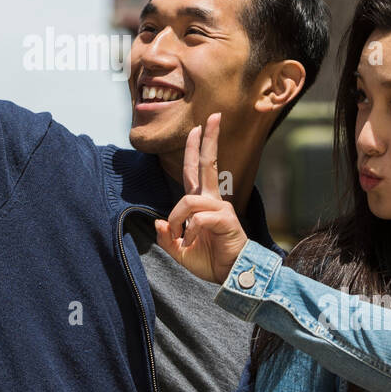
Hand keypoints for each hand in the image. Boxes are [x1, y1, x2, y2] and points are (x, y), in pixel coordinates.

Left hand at [153, 112, 248, 283]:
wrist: (230, 275)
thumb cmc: (209, 260)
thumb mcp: (179, 251)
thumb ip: (167, 237)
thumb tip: (159, 222)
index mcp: (201, 204)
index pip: (195, 171)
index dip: (195, 148)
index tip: (198, 127)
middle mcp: (212, 201)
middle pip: (208, 164)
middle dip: (209, 140)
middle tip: (213, 116)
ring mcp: (221, 209)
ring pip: (190, 199)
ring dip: (179, 218)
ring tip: (182, 236)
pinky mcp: (226, 220)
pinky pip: (199, 218)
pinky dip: (190, 231)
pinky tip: (193, 241)